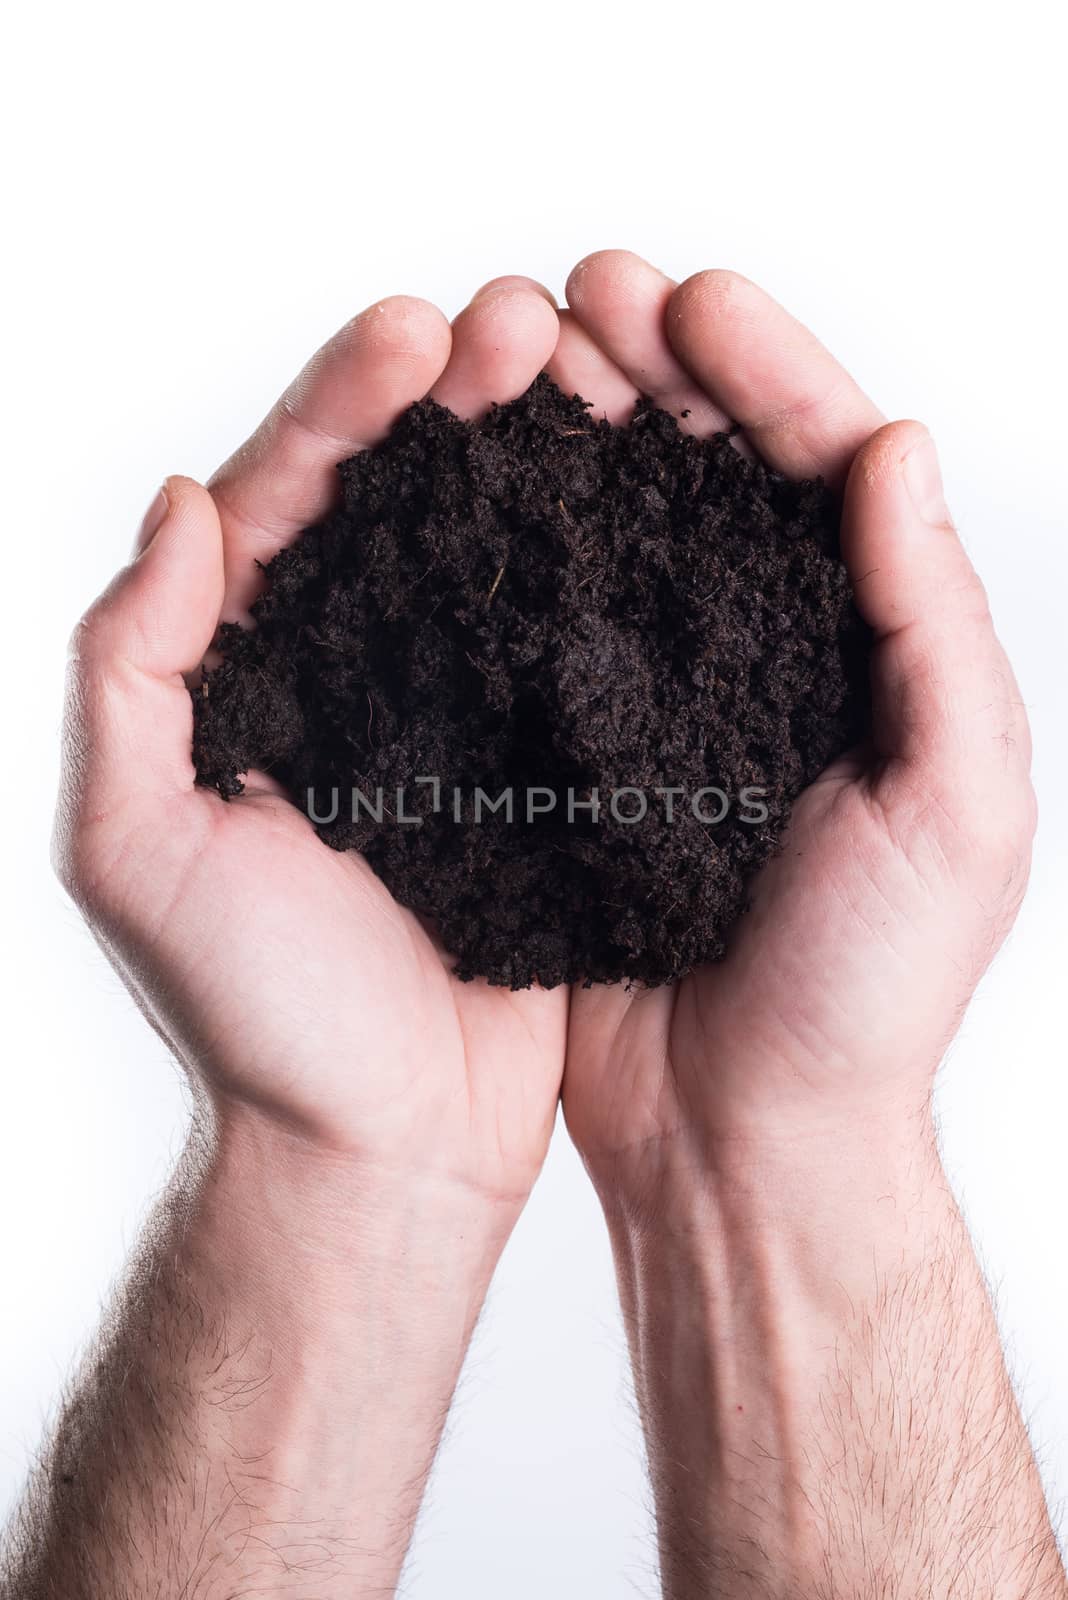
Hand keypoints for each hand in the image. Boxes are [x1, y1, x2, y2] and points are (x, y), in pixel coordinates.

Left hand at [55, 278, 566, 1218]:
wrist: (385, 1143)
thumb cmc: (256, 1015)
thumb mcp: (134, 844)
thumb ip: (131, 672)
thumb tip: (180, 504)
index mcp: (240, 672)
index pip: (281, 498)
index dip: (342, 406)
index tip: (416, 336)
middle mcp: (343, 671)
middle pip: (393, 494)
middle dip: (450, 393)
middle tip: (523, 319)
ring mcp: (445, 709)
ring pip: (487, 544)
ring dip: (530, 447)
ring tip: (589, 367)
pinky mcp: (530, 762)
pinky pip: (560, 636)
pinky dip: (591, 557)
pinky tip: (637, 490)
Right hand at [549, 254, 1059, 1599]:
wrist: (744, 1138)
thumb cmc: (865, 996)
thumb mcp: (957, 811)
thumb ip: (931, 628)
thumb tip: (894, 452)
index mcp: (866, 654)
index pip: (820, 472)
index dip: (764, 372)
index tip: (691, 301)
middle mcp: (758, 660)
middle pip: (707, 477)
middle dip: (653, 373)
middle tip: (583, 296)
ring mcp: (656, 706)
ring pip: (612, 533)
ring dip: (571, 436)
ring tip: (515, 355)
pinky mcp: (571, 762)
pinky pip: (536, 632)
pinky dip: (505, 553)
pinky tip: (462, 490)